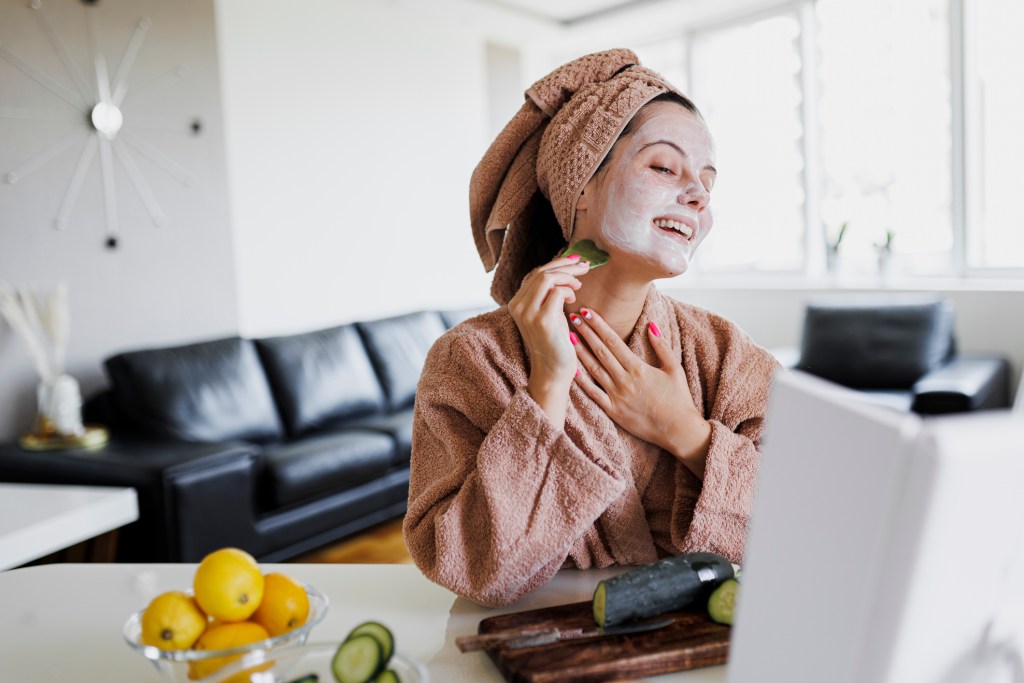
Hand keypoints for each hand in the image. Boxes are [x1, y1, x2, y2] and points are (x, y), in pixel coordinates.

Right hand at [508, 255, 590, 424]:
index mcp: (517, 303)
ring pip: (547, 277)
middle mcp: (518, 306)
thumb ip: (548, 295)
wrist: (552, 372)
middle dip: (566, 265)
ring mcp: (528, 313)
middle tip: (584, 266)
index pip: (536, 273)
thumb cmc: (554, 343)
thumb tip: (563, 271)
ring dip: (568, 276)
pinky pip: (557, 291)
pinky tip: (573, 301)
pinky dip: (568, 291)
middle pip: (541, 272)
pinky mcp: (542, 320)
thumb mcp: (548, 314)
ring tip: (579, 285)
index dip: (557, 263)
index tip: (575, 261)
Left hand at [570, 308, 710, 476]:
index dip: (598, 325)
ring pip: (593, 370)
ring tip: (567, 337)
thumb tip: (651, 325)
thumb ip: (662, 346)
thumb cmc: (678, 399)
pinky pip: (593, 394)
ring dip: (579, 352)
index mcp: (638, 368)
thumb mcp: (674, 369)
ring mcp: (616, 396)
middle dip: (585, 333)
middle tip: (572, 318)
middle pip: (600, 351)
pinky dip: (581, 381)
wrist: (678, 430)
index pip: (613, 341)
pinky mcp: (612, 411)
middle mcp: (624, 380)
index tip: (587, 312)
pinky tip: (570, 369)